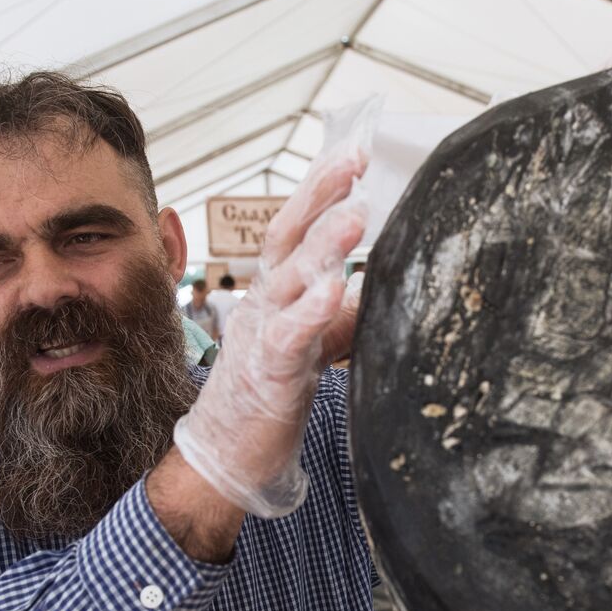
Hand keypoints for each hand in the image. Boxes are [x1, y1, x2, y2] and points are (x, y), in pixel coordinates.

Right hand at [172, 115, 371, 517]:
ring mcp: (263, 336)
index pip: (296, 227)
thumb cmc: (269, 392)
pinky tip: (335, 290)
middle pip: (288, 236)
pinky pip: (289, 337)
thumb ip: (343, 314)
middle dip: (319, 194)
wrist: (225, 456)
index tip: (353, 154)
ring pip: (290, 280)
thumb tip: (386, 290)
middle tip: (352, 160)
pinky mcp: (269, 375)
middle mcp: (264, 303)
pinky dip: (311, 312)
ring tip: (355, 215)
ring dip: (323, 245)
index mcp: (275, 291)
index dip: (321, 190)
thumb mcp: (313, 341)